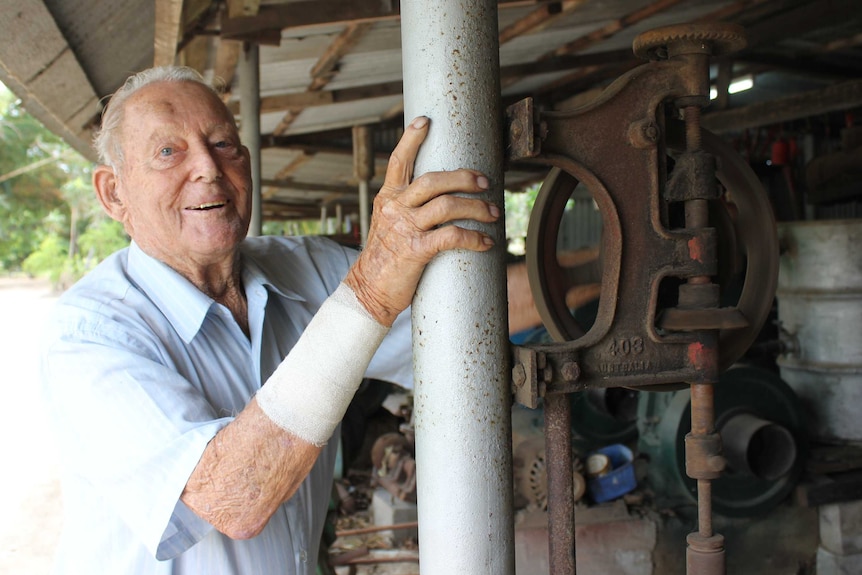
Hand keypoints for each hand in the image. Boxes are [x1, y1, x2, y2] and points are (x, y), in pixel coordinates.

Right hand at [345, 116, 499, 325]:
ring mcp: (404, 229)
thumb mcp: (387, 224)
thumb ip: (406, 207)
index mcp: (388, 198)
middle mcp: (395, 208)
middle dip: (464, 178)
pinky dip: (474, 237)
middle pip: (433, 180)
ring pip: (447, 206)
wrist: (368, 290)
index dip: (411, 138)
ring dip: (476, 207)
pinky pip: (451, 237)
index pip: (398, 161)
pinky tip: (486, 242)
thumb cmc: (385, 258)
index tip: (425, 120)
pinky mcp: (415, 251)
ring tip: (492, 213)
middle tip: (485, 182)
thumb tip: (437, 196)